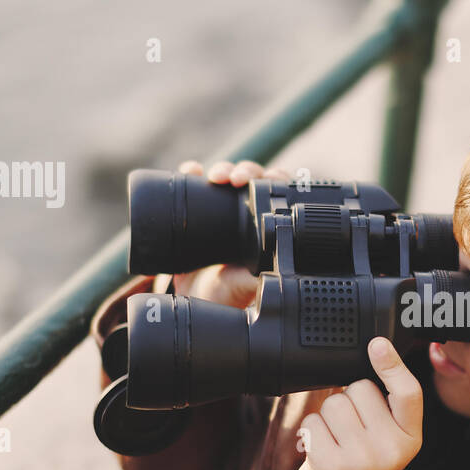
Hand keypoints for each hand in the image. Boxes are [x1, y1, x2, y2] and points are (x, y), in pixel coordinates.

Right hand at [151, 159, 293, 306]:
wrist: (193, 301)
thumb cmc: (226, 294)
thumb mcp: (245, 286)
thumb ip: (259, 279)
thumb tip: (272, 271)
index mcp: (267, 227)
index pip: (278, 192)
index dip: (275, 179)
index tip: (265, 181)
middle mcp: (246, 214)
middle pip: (252, 178)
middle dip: (246, 170)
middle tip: (236, 179)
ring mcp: (221, 210)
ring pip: (225, 176)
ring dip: (222, 168)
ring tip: (215, 176)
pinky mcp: (195, 210)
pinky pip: (193, 183)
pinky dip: (192, 171)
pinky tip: (191, 171)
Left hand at [289, 338, 422, 469]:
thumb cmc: (363, 458)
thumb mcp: (389, 433)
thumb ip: (387, 400)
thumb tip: (376, 349)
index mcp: (411, 438)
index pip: (409, 393)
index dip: (394, 365)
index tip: (378, 344)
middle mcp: (392, 451)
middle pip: (361, 389)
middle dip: (350, 399)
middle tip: (353, 429)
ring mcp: (362, 460)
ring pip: (335, 402)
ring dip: (329, 414)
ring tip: (337, 438)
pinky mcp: (332, 467)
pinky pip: (314, 421)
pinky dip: (312, 430)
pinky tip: (323, 448)